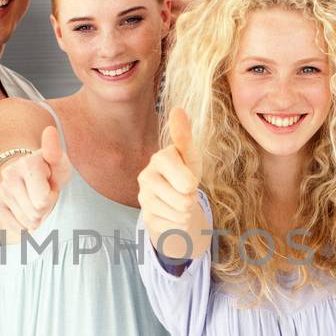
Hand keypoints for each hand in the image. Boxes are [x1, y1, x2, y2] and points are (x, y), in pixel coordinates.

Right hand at [0, 125, 70, 232]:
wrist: (32, 174)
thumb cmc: (51, 171)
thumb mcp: (59, 162)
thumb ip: (55, 151)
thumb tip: (49, 131)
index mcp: (27, 163)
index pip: (43, 201)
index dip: (52, 196)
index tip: (51, 185)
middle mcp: (9, 175)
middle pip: (36, 213)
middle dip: (45, 207)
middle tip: (44, 192)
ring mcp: (1, 190)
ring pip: (28, 222)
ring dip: (37, 216)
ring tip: (36, 199)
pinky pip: (16, 226)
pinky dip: (26, 223)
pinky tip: (28, 209)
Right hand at [138, 106, 208, 258]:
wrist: (175, 200)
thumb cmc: (184, 173)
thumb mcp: (190, 156)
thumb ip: (183, 136)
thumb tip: (178, 109)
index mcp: (159, 159)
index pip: (185, 180)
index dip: (191, 183)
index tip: (189, 180)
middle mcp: (146, 177)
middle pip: (184, 198)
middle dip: (191, 198)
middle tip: (185, 191)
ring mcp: (144, 198)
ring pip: (180, 212)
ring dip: (186, 211)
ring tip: (180, 201)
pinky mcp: (147, 217)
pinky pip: (174, 225)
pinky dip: (178, 222)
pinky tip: (172, 213)